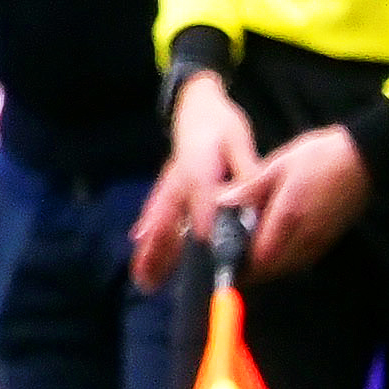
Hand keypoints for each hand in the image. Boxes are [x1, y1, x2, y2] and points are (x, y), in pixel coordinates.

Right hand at [132, 68, 260, 286]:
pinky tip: (139, 244)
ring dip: (149, 252)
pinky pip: (153, 213)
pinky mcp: (167, 186)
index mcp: (199, 172)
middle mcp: (179, 183)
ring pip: (157, 224)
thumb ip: (244, 175)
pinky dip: (146, 231)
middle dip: (162, 256)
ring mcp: (168, 185)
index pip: (202, 212)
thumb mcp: (239, 144)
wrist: (197, 105)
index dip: (205, 239)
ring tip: (143, 279)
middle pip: (168, 226)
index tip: (205, 266)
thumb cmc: (222, 125)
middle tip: (152, 284)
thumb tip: (249, 203)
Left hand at [220, 124, 375, 277]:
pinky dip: (283, 260)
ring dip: (267, 266)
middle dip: (251, 269)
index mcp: (289, 216)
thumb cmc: (320, 157)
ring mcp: (320, 240)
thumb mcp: (278, 166)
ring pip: (286, 268)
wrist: (364, 158)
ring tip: (249, 252)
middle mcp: (306, 235)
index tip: (225, 260)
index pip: (259, 257)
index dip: (240, 264)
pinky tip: (274, 244)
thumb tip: (222, 201)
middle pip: (272, 269)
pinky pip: (301, 260)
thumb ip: (250, 188)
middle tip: (233, 259)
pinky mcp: (329, 240)